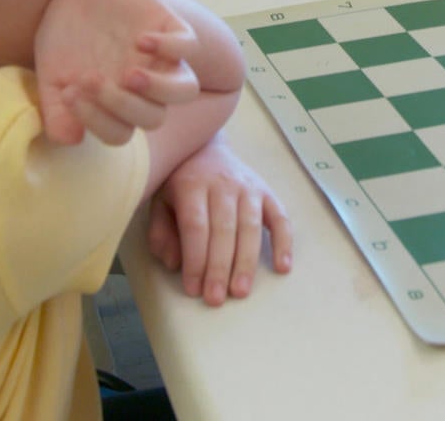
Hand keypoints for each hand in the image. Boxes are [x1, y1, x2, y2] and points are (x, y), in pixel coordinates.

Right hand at [34, 0, 201, 145]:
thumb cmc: (63, 41)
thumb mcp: (50, 76)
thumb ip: (56, 111)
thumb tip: (70, 139)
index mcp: (117, 106)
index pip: (118, 133)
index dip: (95, 120)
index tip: (68, 93)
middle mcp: (145, 89)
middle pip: (153, 118)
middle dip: (121, 104)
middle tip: (90, 78)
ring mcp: (161, 59)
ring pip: (185, 90)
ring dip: (160, 88)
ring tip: (130, 75)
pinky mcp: (170, 28)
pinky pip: (189, 46)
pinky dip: (172, 47)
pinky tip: (141, 40)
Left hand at [145, 138, 293, 304]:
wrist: (205, 146)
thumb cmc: (178, 182)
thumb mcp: (159, 201)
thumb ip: (161, 233)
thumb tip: (175, 265)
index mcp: (191, 184)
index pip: (195, 226)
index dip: (195, 259)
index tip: (193, 289)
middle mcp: (223, 184)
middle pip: (223, 229)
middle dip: (219, 267)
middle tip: (215, 298)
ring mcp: (248, 186)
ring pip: (250, 226)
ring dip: (246, 261)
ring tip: (241, 291)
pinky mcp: (267, 192)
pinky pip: (280, 217)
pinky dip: (284, 242)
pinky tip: (283, 267)